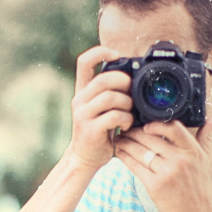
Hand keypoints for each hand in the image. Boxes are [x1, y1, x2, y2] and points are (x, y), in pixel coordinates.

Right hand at [67, 45, 136, 170]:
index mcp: (82, 90)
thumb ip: (109, 93)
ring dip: (127, 104)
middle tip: (131, 92)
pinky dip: (126, 119)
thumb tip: (131, 78)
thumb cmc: (99, 131)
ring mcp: (83, 114)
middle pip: (103, 79)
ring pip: (110, 97)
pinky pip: (114, 116)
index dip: (101, 53)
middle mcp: (80, 99)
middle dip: (123, 83)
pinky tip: (127, 125)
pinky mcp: (91, 129)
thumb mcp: (100, 109)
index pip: (84, 61)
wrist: (85, 158)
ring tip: (130, 113)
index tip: (117, 55)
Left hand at [116, 114, 211, 211]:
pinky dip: (125, 157)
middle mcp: (181, 160)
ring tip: (120, 140)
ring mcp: (167, 173)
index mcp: (194, 153)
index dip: (156, 124)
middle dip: (134, 132)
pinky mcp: (155, 186)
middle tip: (125, 130)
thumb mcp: (208, 165)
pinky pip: (135, 166)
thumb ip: (205, 141)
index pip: (173, 128)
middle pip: (151, 138)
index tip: (146, 125)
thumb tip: (210, 121)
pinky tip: (121, 153)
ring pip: (140, 150)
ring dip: (126, 143)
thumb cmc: (203, 193)